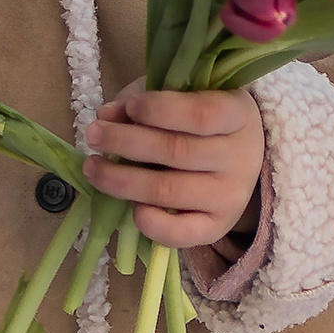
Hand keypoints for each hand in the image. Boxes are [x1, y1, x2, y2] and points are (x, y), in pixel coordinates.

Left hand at [83, 84, 264, 253]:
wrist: (240, 160)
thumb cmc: (202, 123)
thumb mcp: (181, 99)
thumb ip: (144, 102)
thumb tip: (107, 116)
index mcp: (238, 115)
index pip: (201, 114)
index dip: (159, 110)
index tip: (129, 107)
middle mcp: (240, 157)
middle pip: (177, 152)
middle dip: (125, 142)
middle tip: (93, 134)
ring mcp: (230, 196)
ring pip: (168, 191)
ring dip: (121, 180)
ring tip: (92, 167)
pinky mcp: (218, 227)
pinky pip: (181, 233)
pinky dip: (150, 223)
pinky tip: (130, 208)